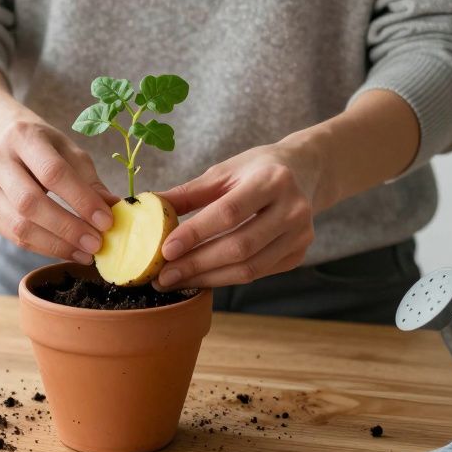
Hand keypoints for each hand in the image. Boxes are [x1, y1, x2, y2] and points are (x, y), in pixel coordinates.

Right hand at [0, 119, 117, 263]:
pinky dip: (43, 248)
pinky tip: (66, 250)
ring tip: (85, 253)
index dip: (81, 200)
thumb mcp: (69, 151)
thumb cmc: (44, 147)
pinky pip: (14, 237)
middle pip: (30, 203)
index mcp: (22, 137)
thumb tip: (114, 208)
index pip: (53, 173)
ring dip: (56, 244)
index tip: (106, 221)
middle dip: (68, 228)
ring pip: (20, 226)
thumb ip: (90, 180)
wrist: (1, 141)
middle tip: (96, 244)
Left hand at [154, 143, 317, 288]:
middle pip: (239, 246)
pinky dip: (226, 278)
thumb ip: (188, 193)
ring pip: (249, 268)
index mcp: (272, 180)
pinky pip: (257, 273)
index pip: (229, 213)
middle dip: (197, 264)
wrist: (304, 173)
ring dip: (208, 278)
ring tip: (176, 281)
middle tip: (163, 276)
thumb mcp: (223, 172)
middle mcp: (293, 208)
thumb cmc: (256, 170)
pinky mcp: (299, 254)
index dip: (195, 233)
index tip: (165, 250)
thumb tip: (147, 207)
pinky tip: (201, 278)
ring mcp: (301, 235)